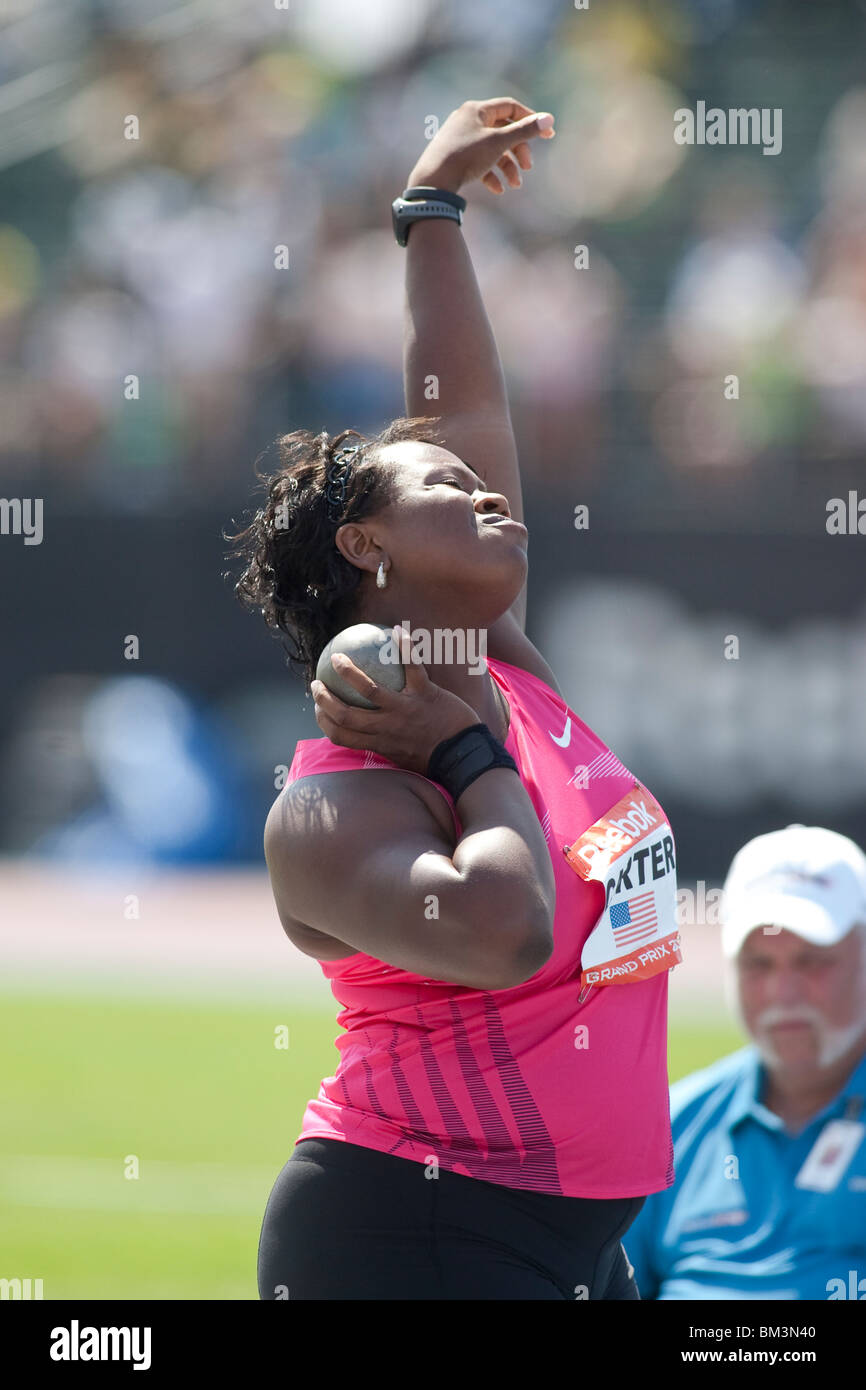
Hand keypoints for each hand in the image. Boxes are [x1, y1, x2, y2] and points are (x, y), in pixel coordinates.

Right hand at [310, 624, 482, 775]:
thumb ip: (384, 744)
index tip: (318, 708)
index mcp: (379, 744)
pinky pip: (412, 666)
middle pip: (344, 714)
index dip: (323, 721)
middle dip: (324, 698)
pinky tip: (396, 630)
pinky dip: (404, 646)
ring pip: (368, 689)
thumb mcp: (403, 758)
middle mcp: (386, 729)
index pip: (340, 735)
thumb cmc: (436, 758)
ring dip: (348, 672)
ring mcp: (405, 711)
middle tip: (317, 683)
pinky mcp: (425, 695)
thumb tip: (369, 735)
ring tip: (337, 657)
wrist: (466, 756)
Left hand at [407, 96, 554, 196]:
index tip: (547, 135)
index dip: (530, 119)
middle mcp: (468, 120)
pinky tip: (497, 189)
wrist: (432, 182)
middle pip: (503, 131)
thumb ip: (524, 131)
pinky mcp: (456, 158)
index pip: (510, 108)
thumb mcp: (498, 142)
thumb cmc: (466, 156)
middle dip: (518, 150)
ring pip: (493, 149)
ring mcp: (461, 139)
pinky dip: (491, 174)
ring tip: (515, 185)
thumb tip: (549, 119)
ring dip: (507, 167)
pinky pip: (479, 162)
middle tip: (528, 167)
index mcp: (477, 110)